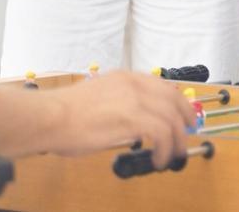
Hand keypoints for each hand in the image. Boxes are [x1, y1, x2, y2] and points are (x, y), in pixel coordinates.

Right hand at [50, 70, 193, 164]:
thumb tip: (131, 125)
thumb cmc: (64, 113)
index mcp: (125, 78)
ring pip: (172, 118)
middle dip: (186, 118)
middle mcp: (134, 84)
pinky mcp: (132, 119)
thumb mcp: (98, 97)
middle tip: (188, 134)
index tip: (182, 116)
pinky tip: (158, 159)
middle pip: (174, 98)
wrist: (50, 117)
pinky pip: (162, 134)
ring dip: (177, 140)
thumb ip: (119, 105)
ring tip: (173, 155)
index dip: (177, 102)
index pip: (163, 86)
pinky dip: (165, 149)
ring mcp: (134, 100)